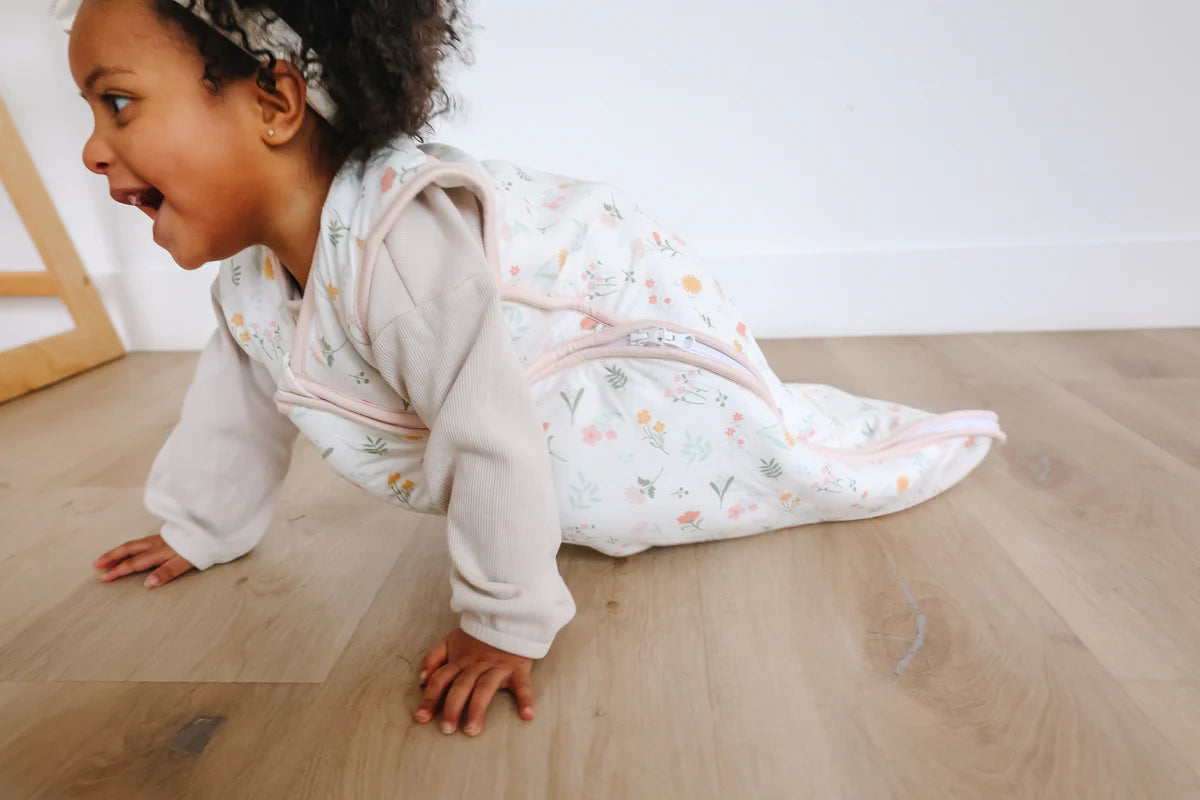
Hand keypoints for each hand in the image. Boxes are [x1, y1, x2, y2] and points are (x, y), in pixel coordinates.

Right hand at [93, 534, 194, 587]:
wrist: (210, 531)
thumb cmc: (198, 548)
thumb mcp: (184, 563)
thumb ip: (166, 573)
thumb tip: (148, 584)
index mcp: (157, 552)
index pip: (132, 563)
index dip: (118, 571)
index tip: (104, 578)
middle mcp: (155, 544)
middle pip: (128, 550)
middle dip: (111, 557)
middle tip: (96, 565)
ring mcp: (158, 539)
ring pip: (133, 544)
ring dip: (118, 552)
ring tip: (107, 558)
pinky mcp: (164, 537)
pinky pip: (140, 542)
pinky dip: (129, 547)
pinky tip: (130, 550)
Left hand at [415, 627, 535, 736]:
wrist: (508, 617)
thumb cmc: (477, 637)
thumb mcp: (451, 641)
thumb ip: (434, 658)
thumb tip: (422, 680)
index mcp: (460, 660)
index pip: (441, 679)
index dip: (430, 697)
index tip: (421, 718)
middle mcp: (477, 665)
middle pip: (462, 686)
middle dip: (452, 707)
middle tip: (446, 729)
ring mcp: (498, 666)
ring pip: (485, 688)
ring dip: (478, 709)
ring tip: (472, 730)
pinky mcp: (518, 668)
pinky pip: (522, 685)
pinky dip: (526, 699)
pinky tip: (527, 715)